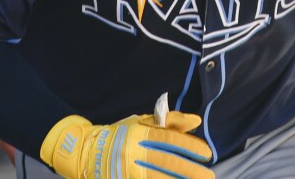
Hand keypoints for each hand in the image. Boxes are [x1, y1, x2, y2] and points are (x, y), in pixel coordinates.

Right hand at [40, 111, 213, 178]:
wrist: (85, 151)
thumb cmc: (118, 135)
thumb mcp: (140, 123)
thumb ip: (169, 121)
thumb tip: (196, 121)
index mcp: (140, 133)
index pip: (170, 139)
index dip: (190, 147)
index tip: (207, 154)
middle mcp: (134, 151)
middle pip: (168, 162)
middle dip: (191, 170)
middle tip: (209, 176)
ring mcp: (128, 169)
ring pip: (159, 178)